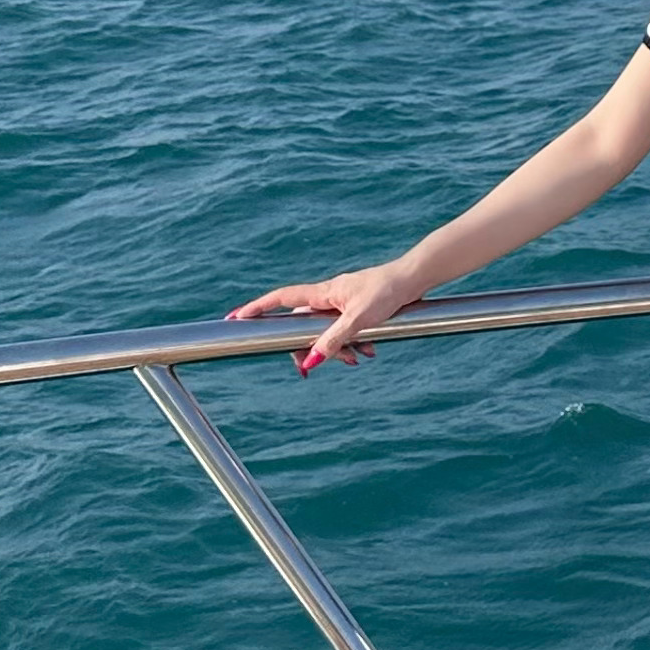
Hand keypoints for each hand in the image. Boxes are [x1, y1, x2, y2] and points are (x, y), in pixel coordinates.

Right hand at [225, 262, 412, 372]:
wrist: (415, 278)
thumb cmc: (388, 293)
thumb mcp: (359, 320)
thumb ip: (334, 341)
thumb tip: (311, 362)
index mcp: (322, 293)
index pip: (280, 299)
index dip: (256, 309)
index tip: (234, 319)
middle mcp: (327, 296)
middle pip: (301, 326)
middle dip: (306, 349)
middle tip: (307, 371)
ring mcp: (341, 302)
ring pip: (325, 332)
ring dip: (337, 350)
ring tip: (358, 360)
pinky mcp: (355, 308)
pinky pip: (344, 331)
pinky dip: (352, 344)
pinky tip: (369, 352)